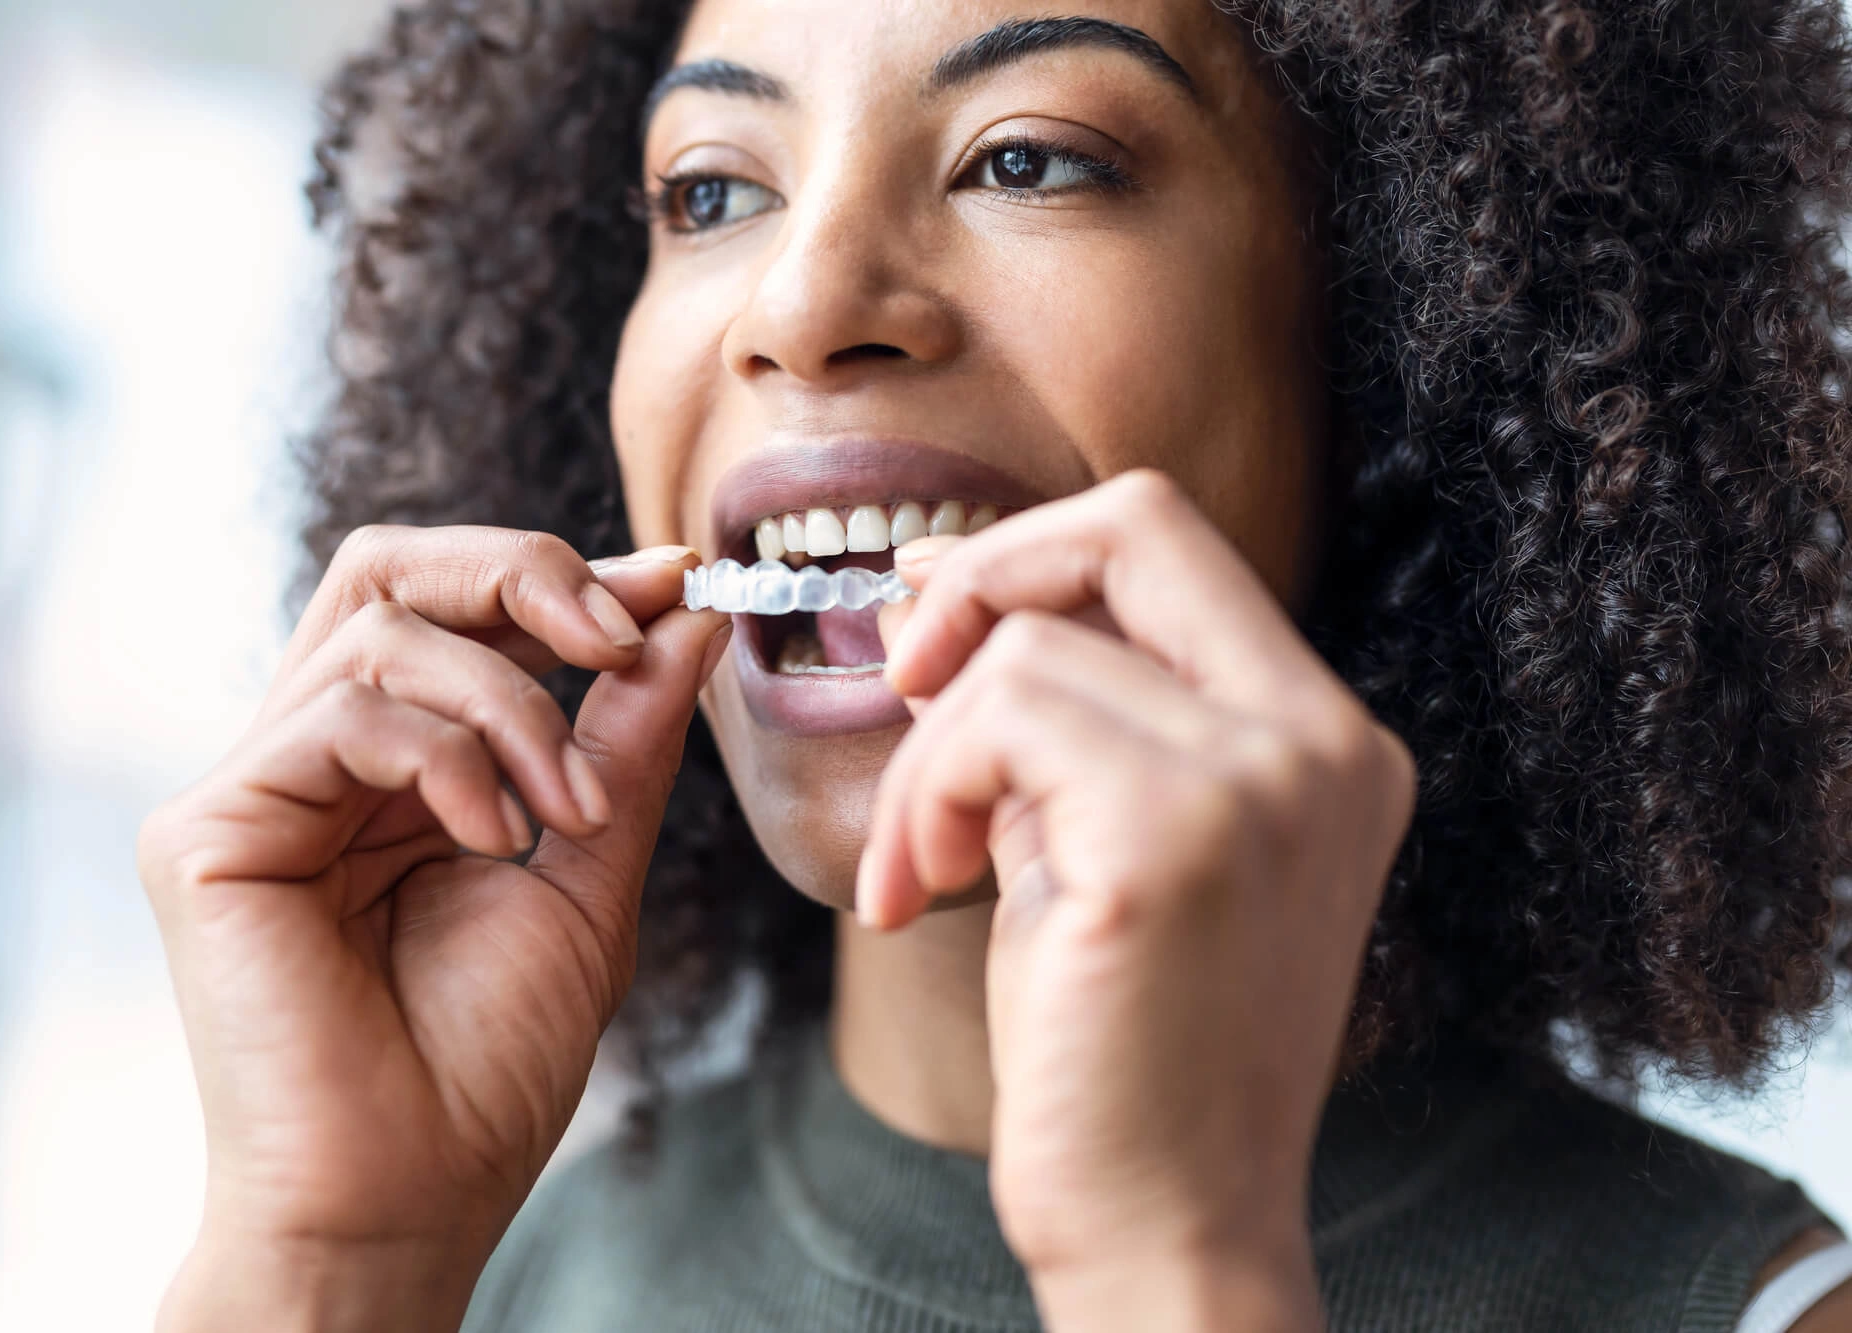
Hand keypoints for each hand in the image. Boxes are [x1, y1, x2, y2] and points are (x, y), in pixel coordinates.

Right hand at [136, 526, 729, 1331]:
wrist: (410, 1195)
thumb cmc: (488, 1061)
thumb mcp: (589, 869)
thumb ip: (624, 738)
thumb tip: (684, 613)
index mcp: (394, 768)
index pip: (453, 611)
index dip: (558, 577)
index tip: (675, 580)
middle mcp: (315, 762)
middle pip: (389, 571)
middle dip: (520, 574)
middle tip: (616, 632)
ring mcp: (254, 790)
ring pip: (379, 631)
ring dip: (512, 703)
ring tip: (570, 811)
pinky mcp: (207, 831)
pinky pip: (340, 715)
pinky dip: (447, 758)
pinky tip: (496, 840)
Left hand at [863, 471, 1416, 1331]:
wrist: (1168, 1228)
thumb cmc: (1121, 1050)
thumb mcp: (1103, 845)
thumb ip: (1062, 718)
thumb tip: (941, 595)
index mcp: (1325, 739)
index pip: (1174, 543)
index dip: (1036, 551)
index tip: (936, 622)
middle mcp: (1323, 742)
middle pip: (1135, 522)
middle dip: (984, 572)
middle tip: (903, 671)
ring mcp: (1267, 782)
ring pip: (1026, 649)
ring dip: (926, 756)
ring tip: (919, 866)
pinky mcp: (1177, 837)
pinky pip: (995, 722)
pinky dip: (926, 794)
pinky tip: (919, 889)